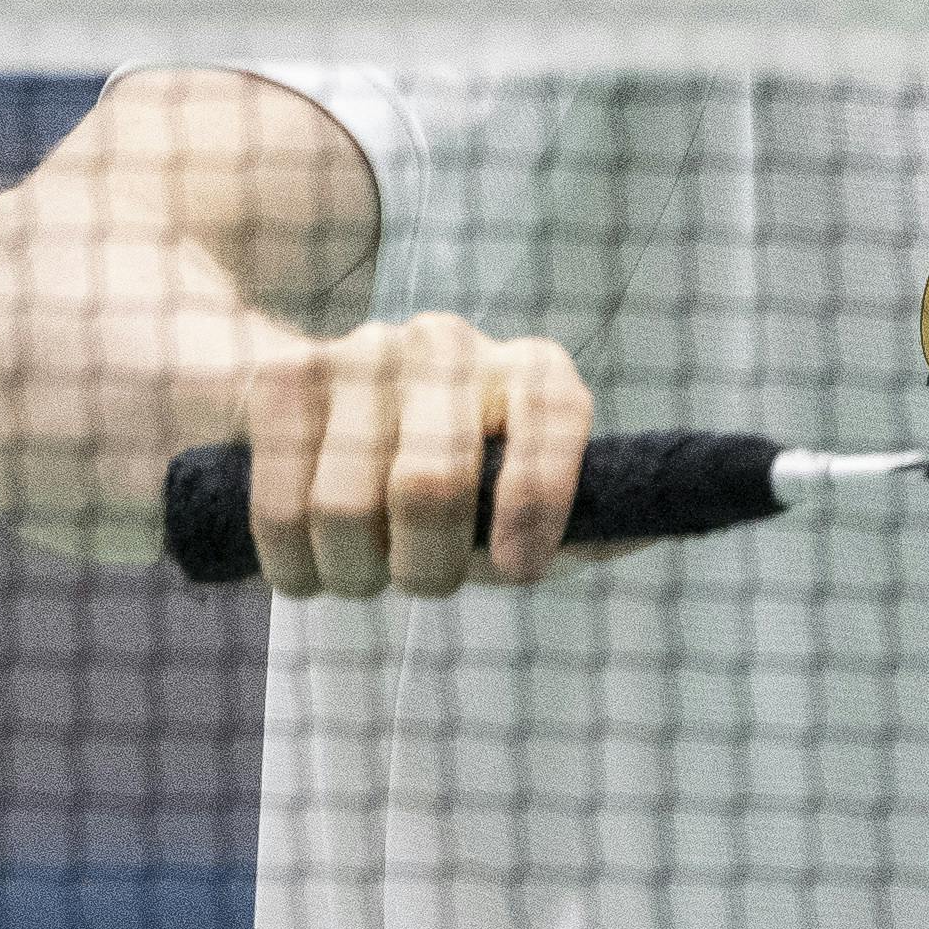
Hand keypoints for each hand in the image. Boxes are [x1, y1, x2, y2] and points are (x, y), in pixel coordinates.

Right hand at [228, 313, 594, 597]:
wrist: (332, 428)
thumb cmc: (456, 489)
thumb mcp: (524, 509)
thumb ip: (586, 525)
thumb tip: (648, 529)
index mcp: (530, 372)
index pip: (550, 416)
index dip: (538, 498)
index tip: (520, 572)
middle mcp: (450, 344)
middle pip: (430, 482)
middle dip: (424, 567)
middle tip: (422, 584)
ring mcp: (363, 351)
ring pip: (345, 507)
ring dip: (353, 576)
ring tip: (363, 574)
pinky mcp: (287, 377)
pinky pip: (280, 506)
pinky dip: (293, 566)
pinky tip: (308, 569)